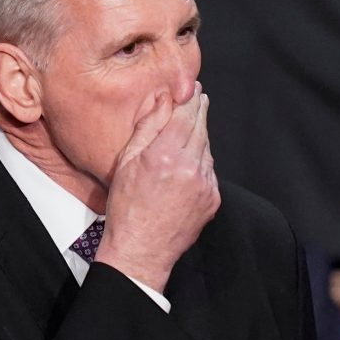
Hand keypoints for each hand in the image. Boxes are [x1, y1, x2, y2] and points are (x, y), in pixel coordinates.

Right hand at [94, 84, 219, 292]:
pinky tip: (185, 167)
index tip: (193, 88)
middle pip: (201, 127)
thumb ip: (147, 126)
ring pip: (207, 148)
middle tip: (197, 99)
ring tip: (184, 137)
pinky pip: (209, 170)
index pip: (186, 114)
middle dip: (198, 111)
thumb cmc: (126, 208)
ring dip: (199, 138)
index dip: (190, 98)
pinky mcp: (212, 198)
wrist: (141, 250)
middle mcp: (189, 167)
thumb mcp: (127, 162)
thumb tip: (162, 98)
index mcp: (164, 155)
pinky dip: (200, 163)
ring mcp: (205, 184)